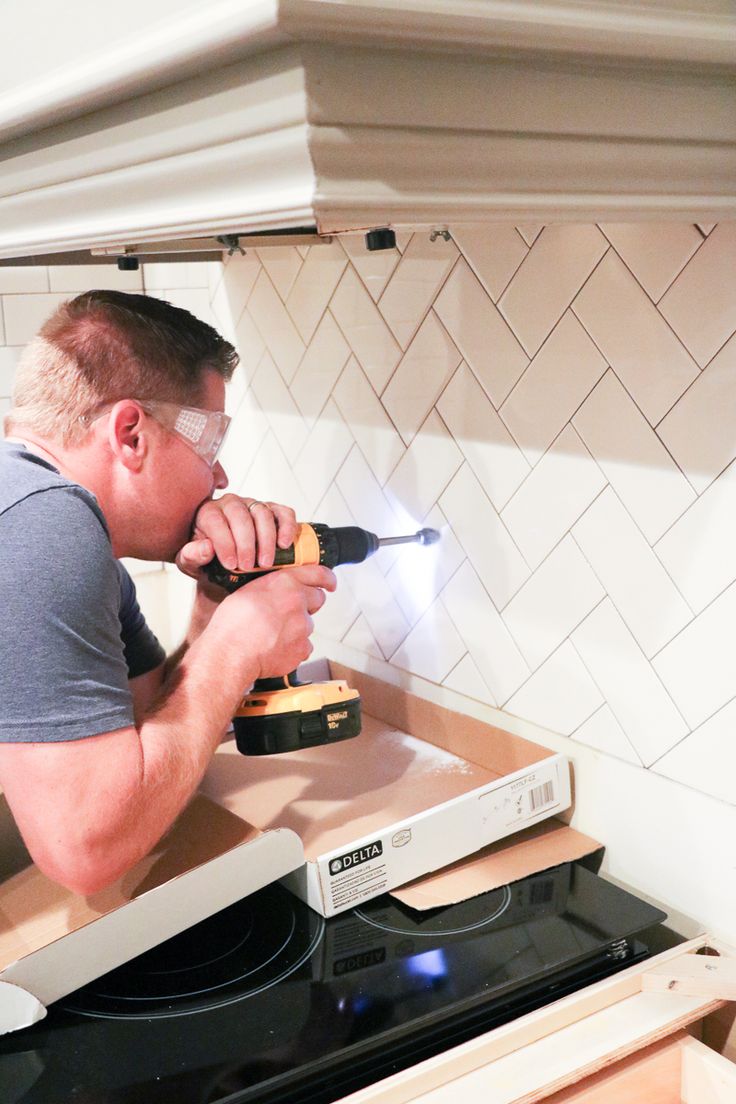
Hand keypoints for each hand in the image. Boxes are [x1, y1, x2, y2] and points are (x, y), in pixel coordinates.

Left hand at [176, 496, 298, 577]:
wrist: (225, 563)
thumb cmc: (207, 561)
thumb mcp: (192, 563)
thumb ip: (193, 555)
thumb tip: (207, 548)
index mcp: (207, 512)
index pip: (215, 521)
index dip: (224, 542)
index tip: (230, 564)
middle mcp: (230, 503)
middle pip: (240, 516)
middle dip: (246, 543)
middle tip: (247, 566)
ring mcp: (253, 505)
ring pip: (263, 513)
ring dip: (266, 539)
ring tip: (265, 563)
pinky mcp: (272, 510)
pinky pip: (283, 512)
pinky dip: (287, 526)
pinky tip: (284, 544)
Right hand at [211, 565, 336, 680]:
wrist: (231, 653)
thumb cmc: (232, 624)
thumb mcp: (248, 591)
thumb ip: (271, 587)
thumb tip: (276, 591)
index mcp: (284, 583)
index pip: (319, 574)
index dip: (327, 578)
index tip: (330, 583)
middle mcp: (298, 601)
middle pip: (318, 599)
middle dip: (308, 604)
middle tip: (289, 612)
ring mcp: (303, 626)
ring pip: (308, 625)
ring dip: (296, 629)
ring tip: (273, 635)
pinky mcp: (302, 648)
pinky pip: (304, 646)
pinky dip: (293, 648)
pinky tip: (275, 648)